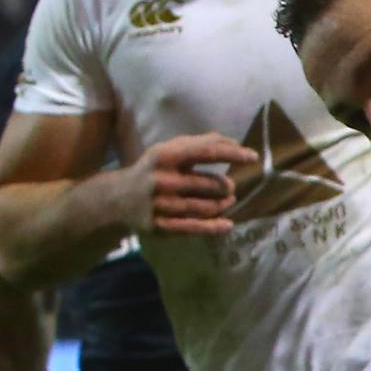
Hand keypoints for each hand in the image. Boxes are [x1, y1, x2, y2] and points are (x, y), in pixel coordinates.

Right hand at [130, 133, 259, 237]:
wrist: (117, 198)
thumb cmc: (154, 169)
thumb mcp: (169, 150)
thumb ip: (199, 144)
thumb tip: (233, 142)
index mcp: (164, 156)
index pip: (205, 152)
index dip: (232, 154)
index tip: (252, 156)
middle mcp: (162, 180)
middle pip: (208, 184)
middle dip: (225, 186)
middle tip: (230, 187)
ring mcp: (160, 205)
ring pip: (204, 207)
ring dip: (222, 205)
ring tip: (228, 201)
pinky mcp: (159, 226)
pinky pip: (193, 228)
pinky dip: (214, 227)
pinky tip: (228, 225)